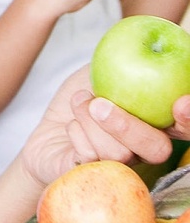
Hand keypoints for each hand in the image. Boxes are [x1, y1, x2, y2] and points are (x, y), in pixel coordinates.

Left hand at [21, 65, 174, 188]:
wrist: (47, 129)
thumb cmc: (81, 98)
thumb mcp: (102, 71)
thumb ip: (125, 63)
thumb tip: (148, 43)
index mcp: (157, 123)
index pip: (186, 127)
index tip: (181, 103)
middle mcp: (145, 150)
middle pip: (158, 150)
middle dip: (129, 126)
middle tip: (99, 104)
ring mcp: (122, 169)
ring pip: (120, 154)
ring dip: (91, 122)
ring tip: (79, 101)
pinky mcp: (94, 179)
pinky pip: (91, 159)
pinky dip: (77, 133)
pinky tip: (71, 125)